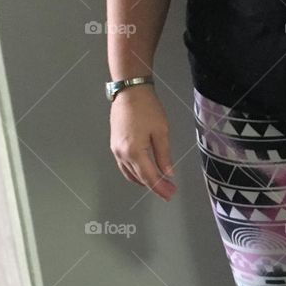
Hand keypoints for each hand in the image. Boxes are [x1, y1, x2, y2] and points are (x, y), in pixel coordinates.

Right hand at [109, 86, 175, 200]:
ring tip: (159, 184)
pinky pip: (124, 166)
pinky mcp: (114, 146)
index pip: (149, 176)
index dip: (161, 187)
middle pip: (139, 177)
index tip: (171, 194)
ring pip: (129, 174)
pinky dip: (134, 173)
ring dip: (143, 181)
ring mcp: (115, 151)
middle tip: (169, 191)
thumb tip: (168, 174)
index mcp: (134, 152)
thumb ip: (164, 155)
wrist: (129, 91)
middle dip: (154, 186)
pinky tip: (144, 172)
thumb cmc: (148, 109)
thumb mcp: (161, 132)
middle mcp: (122, 154)